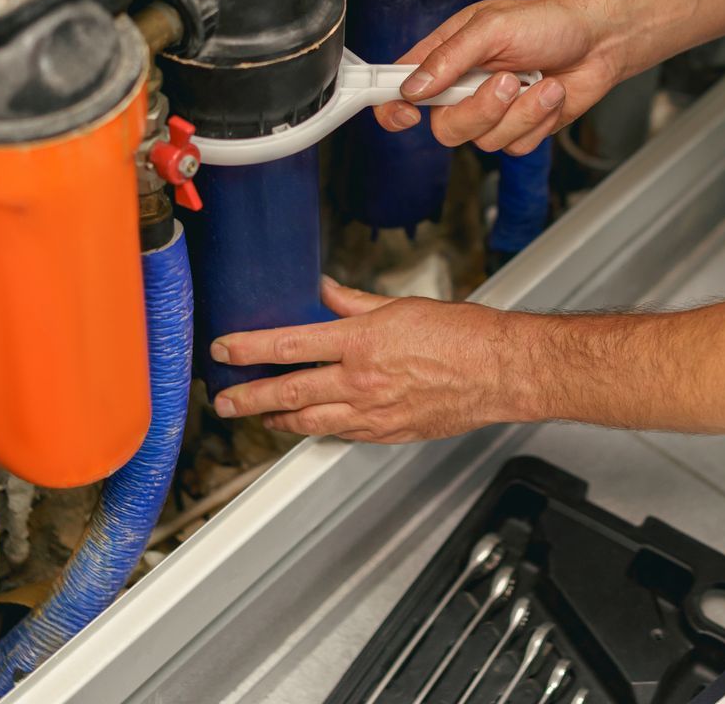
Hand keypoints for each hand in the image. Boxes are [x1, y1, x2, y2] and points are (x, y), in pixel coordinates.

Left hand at [210, 279, 533, 442]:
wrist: (500, 371)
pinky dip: (318, 430)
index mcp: (362, 341)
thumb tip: (323, 291)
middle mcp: (361, 381)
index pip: (289, 345)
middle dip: (249, 397)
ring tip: (257, 417)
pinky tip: (307, 426)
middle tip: (224, 400)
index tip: (226, 348)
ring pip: (309, 421)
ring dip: (276, 420)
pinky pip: (341, 434)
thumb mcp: (401, 305)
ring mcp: (373, 412)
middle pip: (289, 392)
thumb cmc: (463, 335)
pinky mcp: (388, 433)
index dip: (249, 347)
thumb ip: (354, 302)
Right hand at [372, 0, 620, 153]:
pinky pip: (516, 147)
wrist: (599, 40)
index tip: (404, 113)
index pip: (401, 87)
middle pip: (445, 127)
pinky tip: (550, 94)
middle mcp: (464, 87)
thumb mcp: (493, 27)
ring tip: (539, 80)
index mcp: (447, 56)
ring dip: (520, 111)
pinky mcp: (520, 129)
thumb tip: (414, 87)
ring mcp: (493, 111)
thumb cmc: (548, 22)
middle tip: (507, 80)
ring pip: (484, 141)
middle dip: (480, 109)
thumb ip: (450, 57)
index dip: (392, 106)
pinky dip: (538, 120)